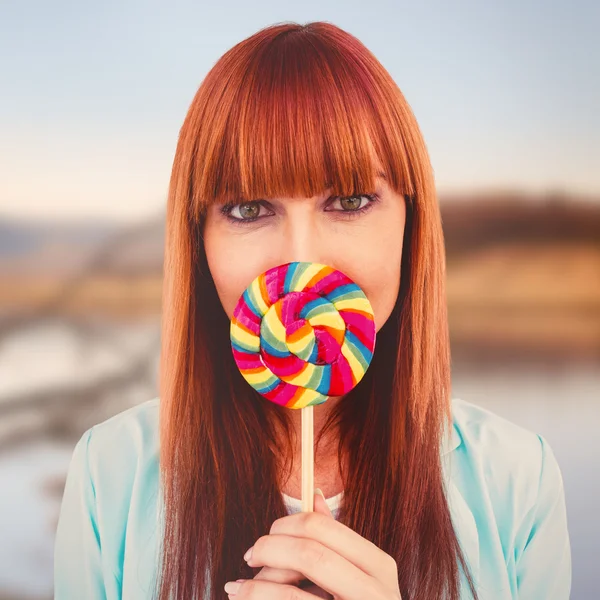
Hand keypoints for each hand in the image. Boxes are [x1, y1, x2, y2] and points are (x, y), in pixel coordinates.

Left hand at [224, 491, 401, 598]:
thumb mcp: (358, 575)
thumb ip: (336, 539)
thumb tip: (315, 494)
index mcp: (379, 566)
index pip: (323, 528)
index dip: (285, 525)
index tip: (267, 536)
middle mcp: (375, 593)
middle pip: (308, 553)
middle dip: (269, 550)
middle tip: (249, 556)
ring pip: (291, 594)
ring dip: (256, 588)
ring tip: (237, 587)